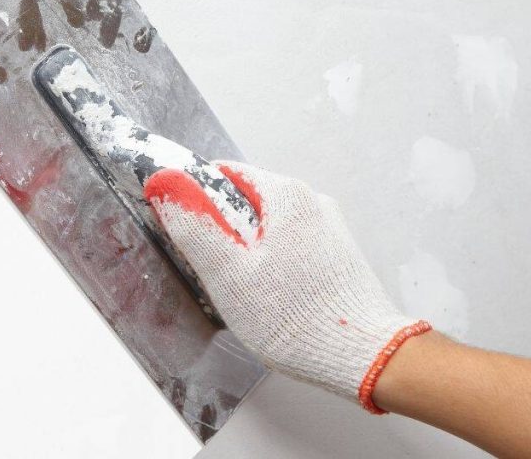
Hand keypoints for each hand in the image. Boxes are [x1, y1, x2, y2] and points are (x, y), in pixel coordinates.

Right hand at [144, 161, 428, 411]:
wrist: (365, 356)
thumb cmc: (295, 318)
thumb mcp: (229, 274)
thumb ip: (195, 226)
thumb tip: (166, 182)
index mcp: (286, 194)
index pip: (223, 174)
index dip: (194, 199)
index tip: (182, 231)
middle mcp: (313, 201)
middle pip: (247, 201)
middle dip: (224, 233)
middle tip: (217, 274)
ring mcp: (329, 228)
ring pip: (269, 228)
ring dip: (248, 254)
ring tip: (247, 293)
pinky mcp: (338, 255)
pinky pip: (291, 248)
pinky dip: (273, 266)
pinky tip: (274, 300)